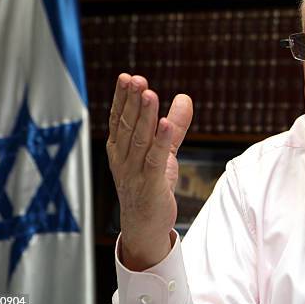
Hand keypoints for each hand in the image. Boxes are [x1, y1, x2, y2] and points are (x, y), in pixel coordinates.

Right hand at [106, 73, 192, 270]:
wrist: (146, 226)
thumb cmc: (151, 185)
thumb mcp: (162, 151)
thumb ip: (174, 124)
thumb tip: (185, 96)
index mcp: (120, 149)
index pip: (119, 119)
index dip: (122, 98)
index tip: (126, 77)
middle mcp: (123, 159)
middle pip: (127, 125)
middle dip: (132, 101)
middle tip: (136, 79)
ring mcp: (134, 173)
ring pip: (139, 139)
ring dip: (144, 116)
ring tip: (149, 93)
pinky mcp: (150, 185)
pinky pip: (155, 160)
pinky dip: (160, 142)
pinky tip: (164, 124)